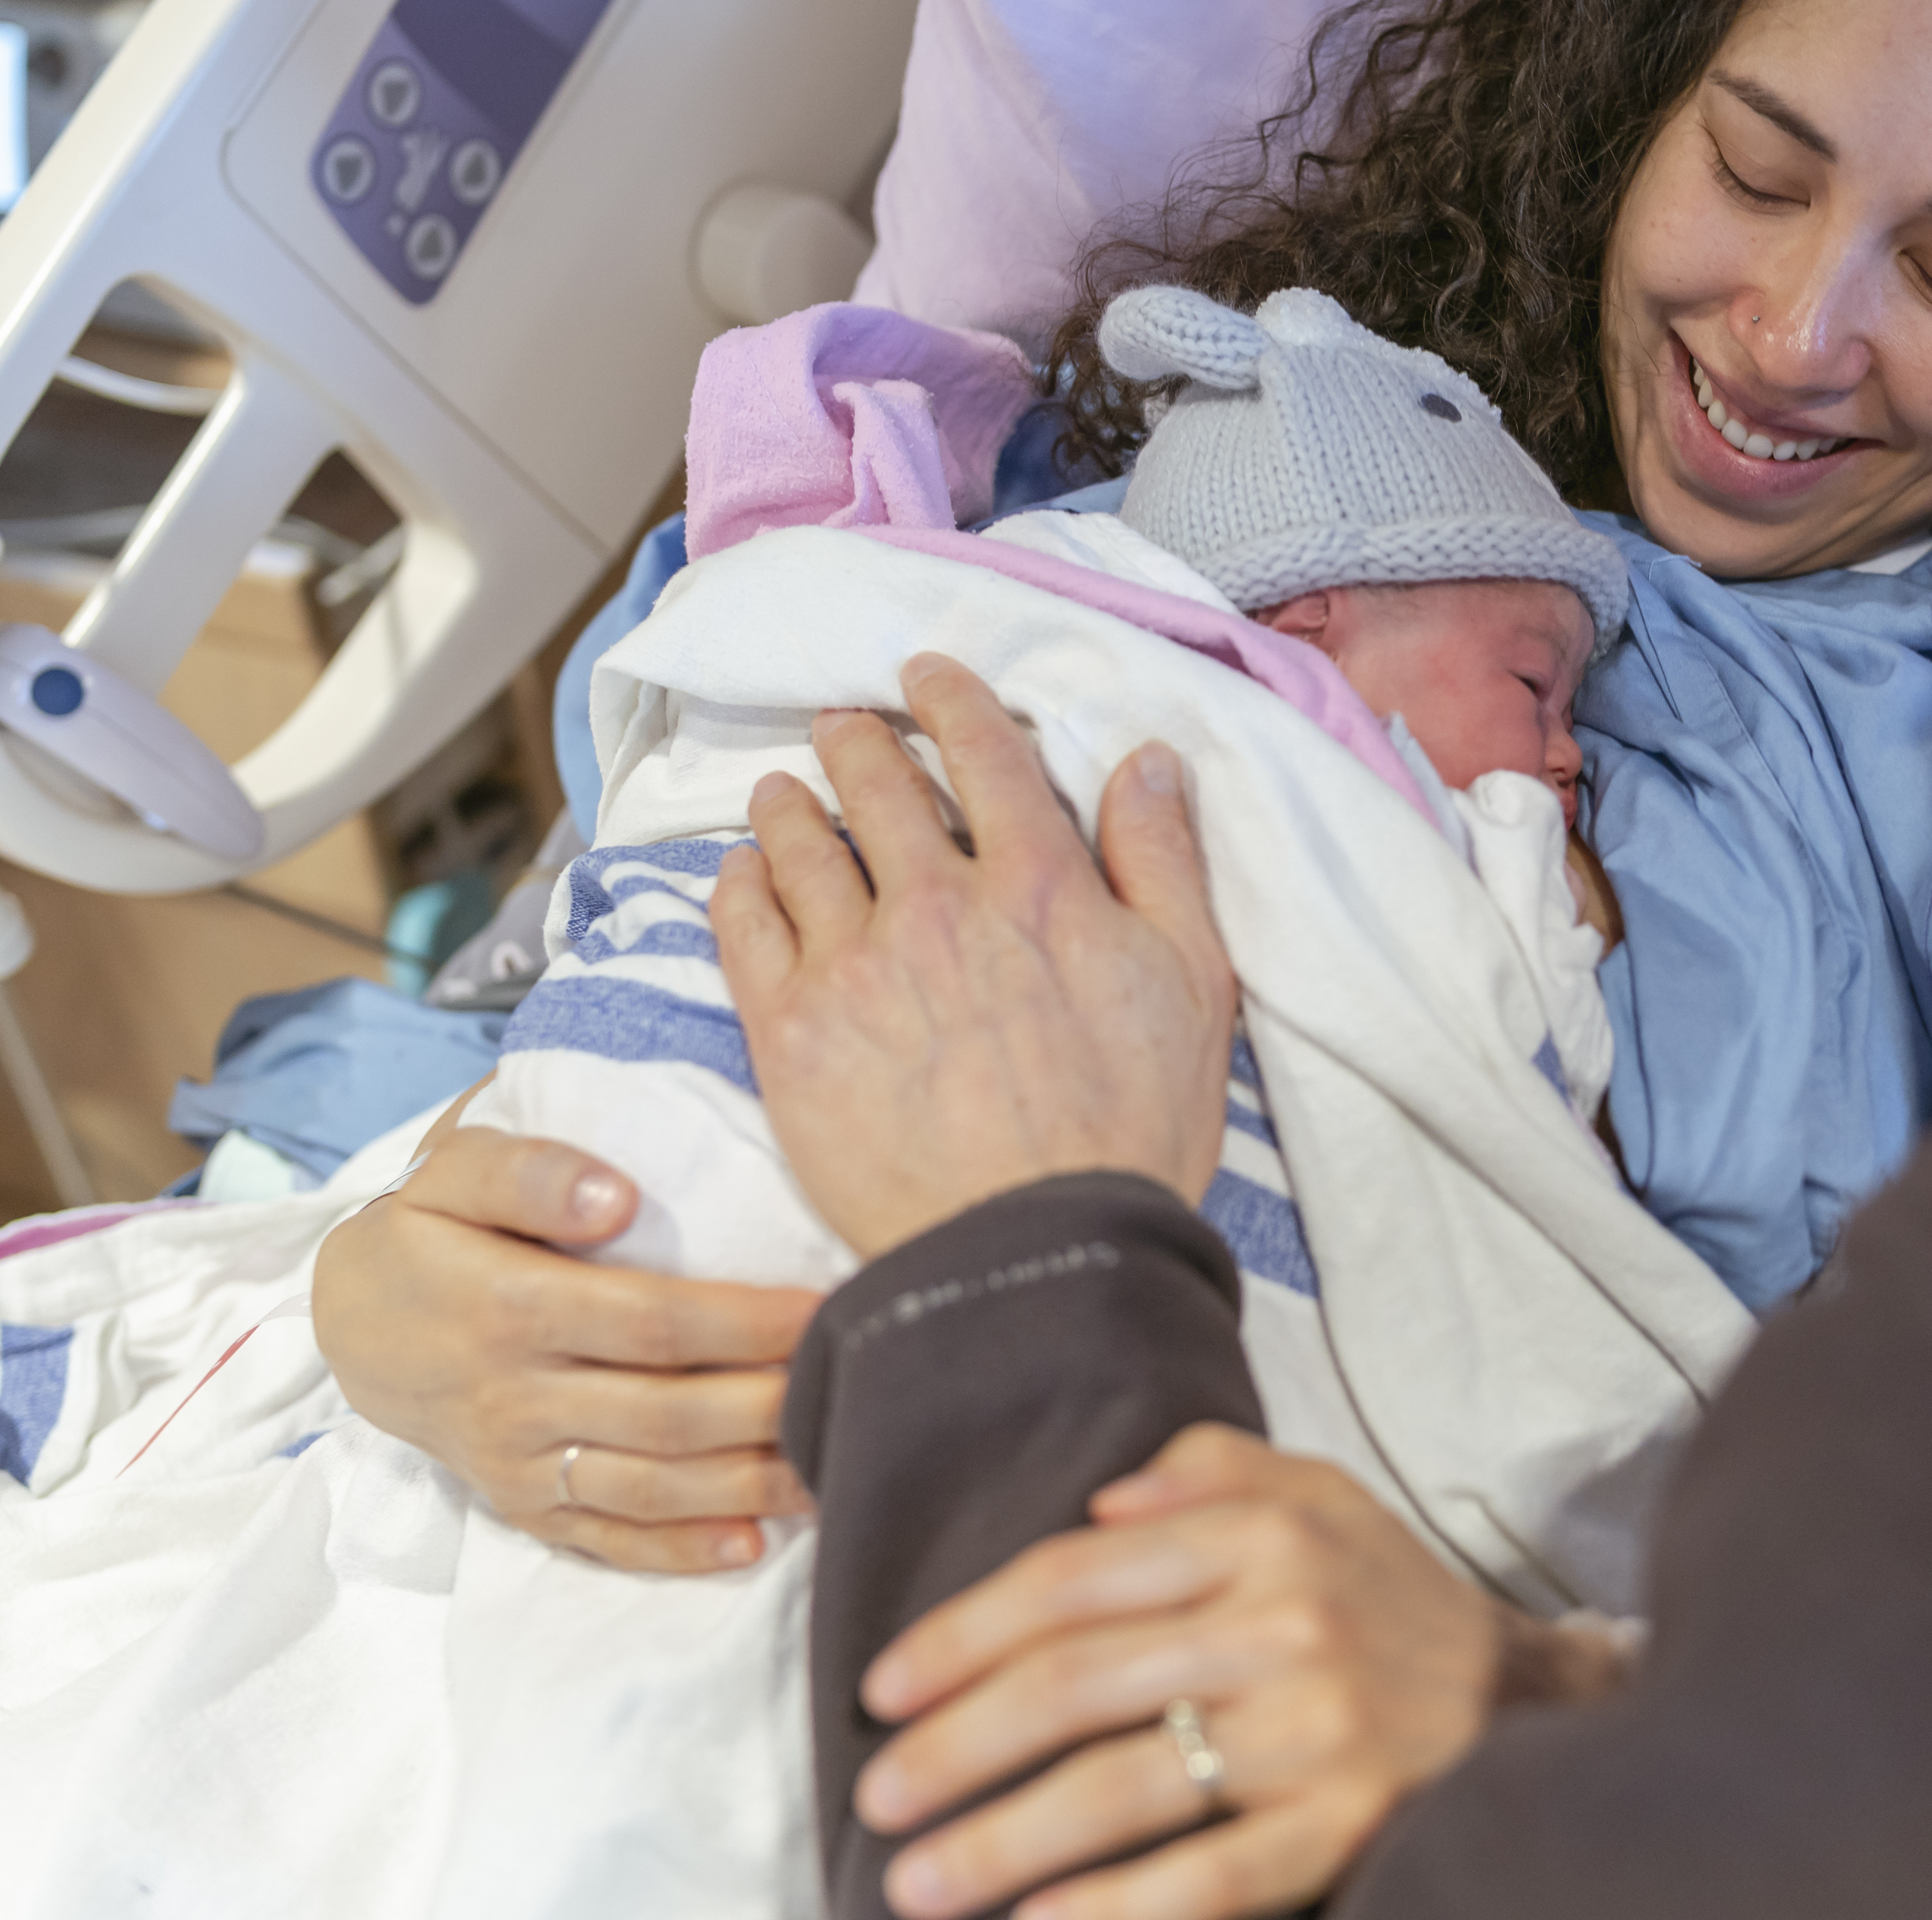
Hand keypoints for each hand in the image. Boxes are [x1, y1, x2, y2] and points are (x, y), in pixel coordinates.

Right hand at [309, 1120, 820, 1570]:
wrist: (350, 1319)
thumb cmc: (425, 1225)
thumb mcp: (452, 1169)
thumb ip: (531, 1170)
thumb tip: (616, 1196)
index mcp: (506, 1308)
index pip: (652, 1323)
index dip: (746, 1323)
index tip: (827, 1307)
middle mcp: (513, 1397)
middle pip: (667, 1414)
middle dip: (771, 1406)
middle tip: (861, 1386)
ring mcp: (517, 1463)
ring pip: (650, 1487)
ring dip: (749, 1486)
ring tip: (837, 1468)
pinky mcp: (520, 1506)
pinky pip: (606, 1540)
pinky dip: (680, 1552)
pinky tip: (753, 1545)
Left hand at [711, 652, 1237, 1258]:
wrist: (1037, 1256)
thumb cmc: (1131, 1130)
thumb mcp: (1194, 983)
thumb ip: (1163, 860)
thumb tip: (1146, 757)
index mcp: (1039, 884)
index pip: (984, 754)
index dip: (951, 700)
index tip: (926, 676)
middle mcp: (936, 903)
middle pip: (879, 787)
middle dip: (858, 741)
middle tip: (841, 726)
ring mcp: (854, 964)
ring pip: (801, 846)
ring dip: (788, 803)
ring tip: (779, 791)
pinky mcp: (791, 1032)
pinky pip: (744, 928)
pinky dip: (737, 883)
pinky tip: (737, 871)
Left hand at [851, 1426, 1633, 1919]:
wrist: (1527, 1702)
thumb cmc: (1389, 1598)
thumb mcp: (1318, 1494)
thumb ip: (1211, 1465)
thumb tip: (1104, 1494)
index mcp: (1259, 1535)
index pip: (1070, 1580)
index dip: (960, 1636)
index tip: (883, 1691)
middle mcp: (1284, 1622)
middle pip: (1075, 1684)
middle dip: (954, 1746)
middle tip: (877, 1793)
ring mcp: (1316, 1730)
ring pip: (1122, 1786)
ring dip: (1001, 1841)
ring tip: (913, 1881)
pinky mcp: (1345, 1822)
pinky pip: (1210, 1877)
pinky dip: (1116, 1911)